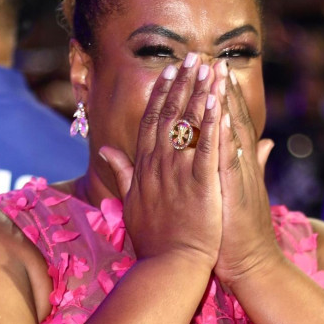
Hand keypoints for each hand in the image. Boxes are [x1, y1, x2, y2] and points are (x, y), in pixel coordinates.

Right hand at [98, 53, 221, 266]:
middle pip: (170, 115)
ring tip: (208, 66)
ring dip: (198, 92)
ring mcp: (178, 173)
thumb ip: (121, 172)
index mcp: (145, 168)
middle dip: (181, 82)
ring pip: (188, 125)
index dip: (161, 93)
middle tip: (192, 55)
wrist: (169, 268)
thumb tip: (105, 150)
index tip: (169, 70)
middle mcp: (159, 165)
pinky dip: (212, 121)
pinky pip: (207, 146)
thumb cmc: (153, 240)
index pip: (152, 122)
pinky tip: (217, 99)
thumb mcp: (131, 202)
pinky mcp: (200, 184)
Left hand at [213, 65, 277, 288]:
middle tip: (208, 57)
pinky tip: (221, 114)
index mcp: (236, 164)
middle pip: (229, 118)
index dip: (216, 94)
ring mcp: (240, 176)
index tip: (205, 68)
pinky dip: (226, 137)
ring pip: (231, 132)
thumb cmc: (239, 234)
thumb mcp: (242, 193)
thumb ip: (252, 164)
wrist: (252, 265)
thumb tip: (264, 142)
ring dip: (223, 101)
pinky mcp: (237, 192)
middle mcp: (240, 165)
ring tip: (216, 73)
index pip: (225, 122)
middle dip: (218, 87)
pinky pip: (229, 160)